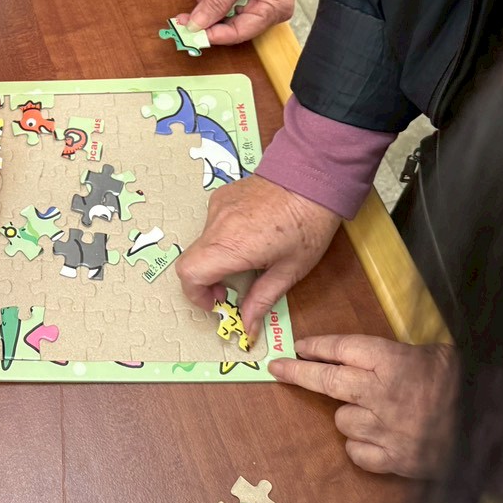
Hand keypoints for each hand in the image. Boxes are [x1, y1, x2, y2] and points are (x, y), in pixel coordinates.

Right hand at [175, 175, 341, 332]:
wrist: (313, 174)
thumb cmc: (308, 223)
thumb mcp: (290, 270)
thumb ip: (262, 299)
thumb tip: (247, 327)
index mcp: (232, 246)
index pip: (189, 274)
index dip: (196, 295)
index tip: (218, 302)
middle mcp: (217, 225)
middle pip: (190, 261)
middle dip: (205, 281)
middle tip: (232, 287)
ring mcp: (216, 207)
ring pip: (201, 244)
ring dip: (215, 259)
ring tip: (248, 259)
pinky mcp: (221, 196)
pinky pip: (211, 226)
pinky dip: (221, 239)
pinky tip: (250, 236)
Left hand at [270, 335, 457, 477]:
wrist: (492, 430)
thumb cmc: (463, 386)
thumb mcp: (434, 354)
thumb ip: (397, 354)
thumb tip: (364, 354)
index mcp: (391, 361)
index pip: (340, 348)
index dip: (315, 347)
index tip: (297, 347)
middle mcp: (380, 393)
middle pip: (325, 381)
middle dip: (297, 374)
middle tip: (278, 370)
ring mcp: (384, 429)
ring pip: (341, 420)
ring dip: (349, 415)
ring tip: (375, 412)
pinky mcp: (392, 460)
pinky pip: (356, 452)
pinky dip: (361, 446)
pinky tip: (379, 439)